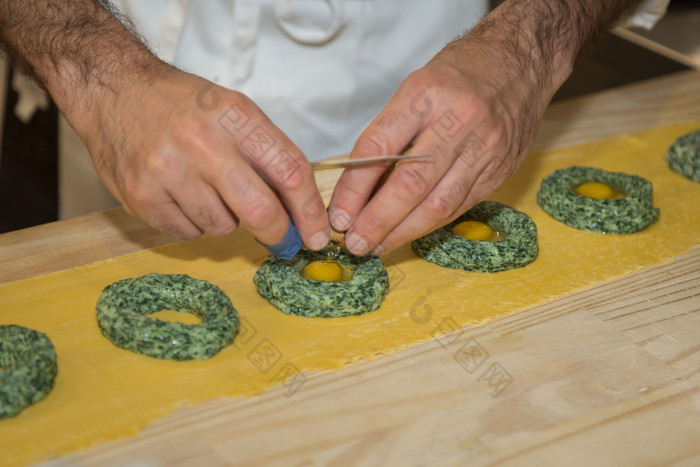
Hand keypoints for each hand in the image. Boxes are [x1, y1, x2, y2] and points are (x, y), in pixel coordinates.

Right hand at [76, 66, 329, 248]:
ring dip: (226, 220)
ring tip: (208, 191)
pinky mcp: (141, 197)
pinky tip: (181, 195)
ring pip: (222, 228)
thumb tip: (297, 208)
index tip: (316, 233)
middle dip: (278, 234)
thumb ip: (266, 154)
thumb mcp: (233, 111)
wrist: (113, 89)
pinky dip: (193, 223)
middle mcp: (202, 144)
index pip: (290, 171)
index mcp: (235, 117)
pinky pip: (187, 234)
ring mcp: (168, 173)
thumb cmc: (180, 104)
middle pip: (260, 212)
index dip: (309, 210)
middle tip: (282, 240)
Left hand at [328, 5, 570, 255]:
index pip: (379, 149)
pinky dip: (430, 223)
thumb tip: (359, 188)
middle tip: (355, 244)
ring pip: (438, 204)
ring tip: (378, 247)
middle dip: (377, 221)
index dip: (354, 189)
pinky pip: (460, 205)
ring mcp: (484, 148)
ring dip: (403, 232)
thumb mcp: (416, 87)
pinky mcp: (500, 169)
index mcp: (426, 94)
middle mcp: (458, 121)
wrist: (523, 61)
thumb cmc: (460, 72)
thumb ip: (391, 133)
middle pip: (410, 184)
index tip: (338, 214)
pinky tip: (409, 232)